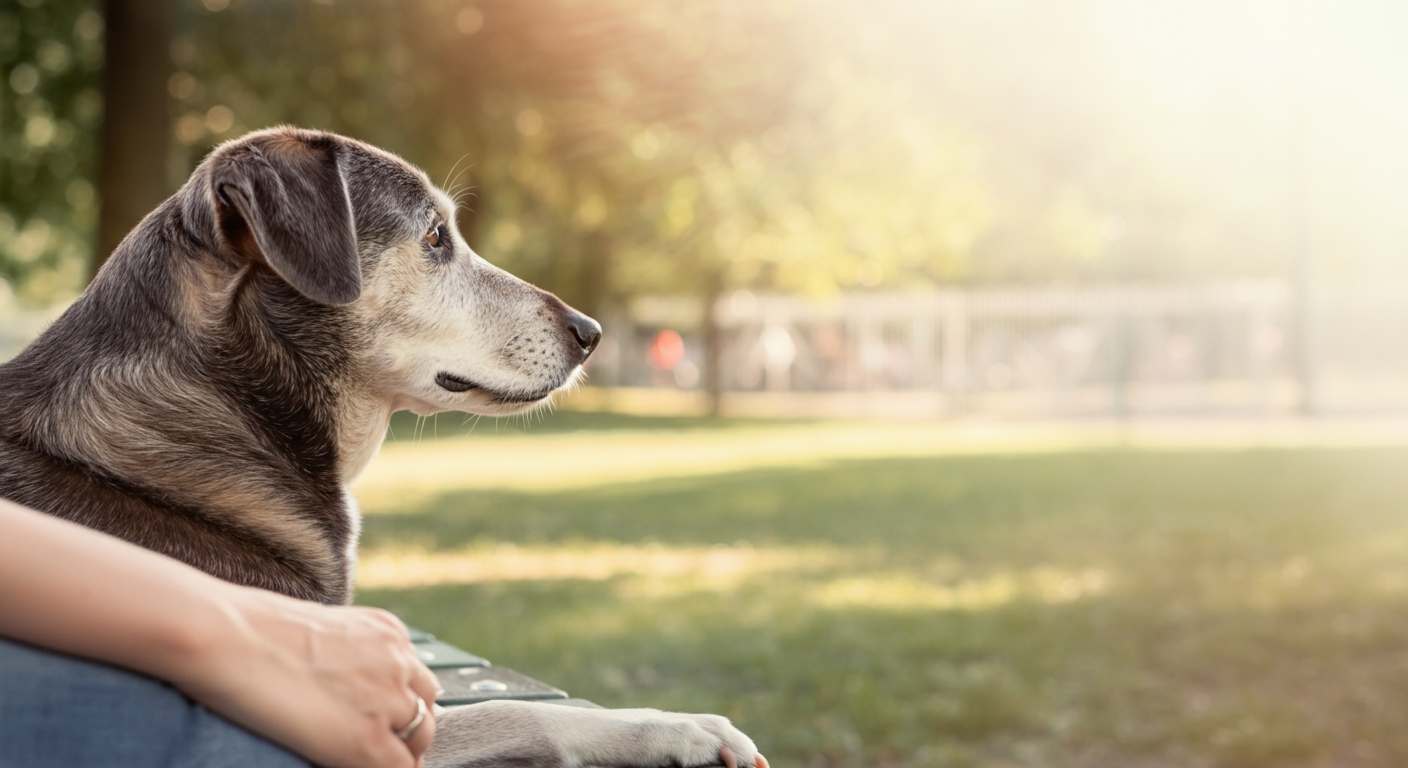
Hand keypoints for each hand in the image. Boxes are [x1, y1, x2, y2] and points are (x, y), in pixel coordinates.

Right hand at [167, 591, 439, 767]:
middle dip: (408, 726)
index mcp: (387, 630)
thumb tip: (339, 682)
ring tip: (373, 759)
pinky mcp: (366, 737)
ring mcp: (388, 697)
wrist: (229, 638)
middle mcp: (398, 659)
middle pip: (426, 704)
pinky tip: (360, 767)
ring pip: (420, 736)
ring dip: (403, 751)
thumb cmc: (251, 630)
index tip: (386, 719)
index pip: (414, 676)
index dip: (401, 702)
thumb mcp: (319, 631)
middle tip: (383, 743)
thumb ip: (345, 655)